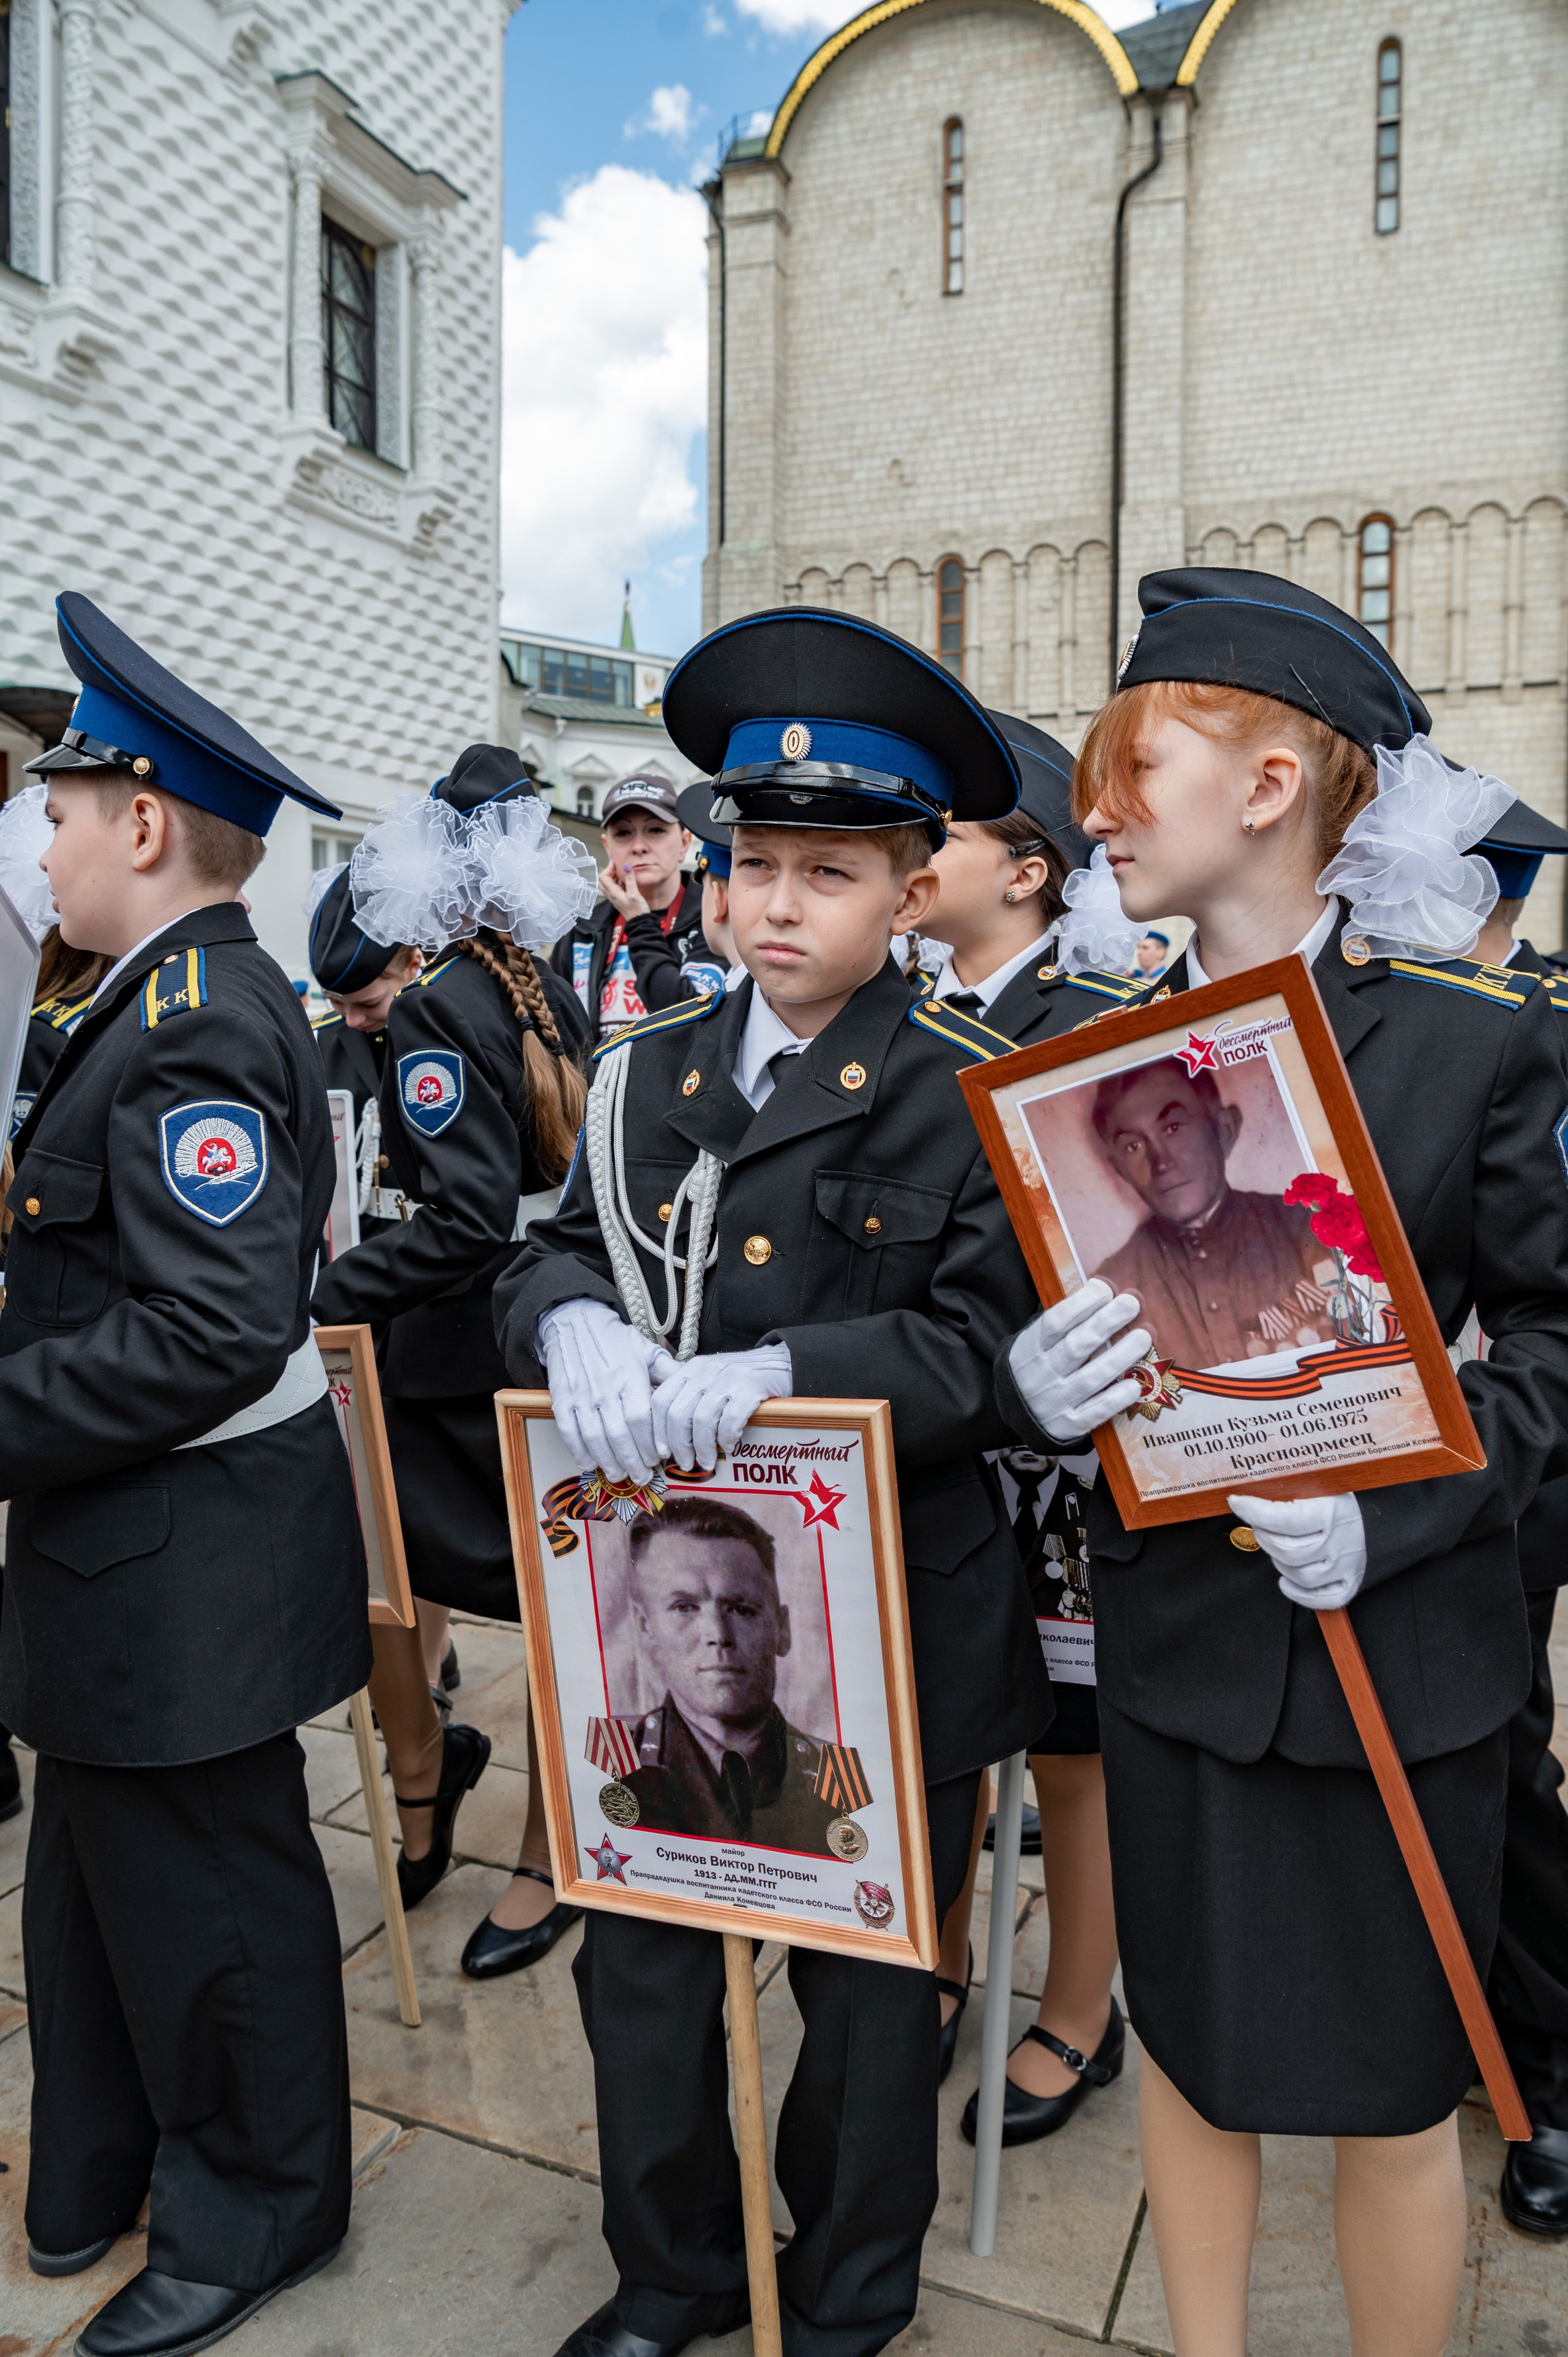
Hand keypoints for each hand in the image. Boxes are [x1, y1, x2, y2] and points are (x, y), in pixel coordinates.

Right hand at [539, 1299, 674, 1484]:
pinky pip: (569, 1431)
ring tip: (621, 1475)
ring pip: (594, 1438)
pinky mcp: (562, 1399)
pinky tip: (590, 1464)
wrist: (575, 1321)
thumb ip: (669, 1373)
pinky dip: (579, 1451)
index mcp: (630, 1377)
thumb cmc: (616, 1340)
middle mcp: (605, 1388)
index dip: (649, 1444)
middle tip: (642, 1477)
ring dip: (608, 1461)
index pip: (640, 1419)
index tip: (658, 1458)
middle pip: (619, 1434)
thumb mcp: (647, 1350)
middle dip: (632, 1461)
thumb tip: (694, 1388)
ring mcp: (581, 1395)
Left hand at [598, 859, 649, 919]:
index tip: (615, 862)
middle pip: (602, 880)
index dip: (608, 867)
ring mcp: (614, 898)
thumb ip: (630, 879)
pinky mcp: (619, 899)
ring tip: (619, 870)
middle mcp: (611, 895)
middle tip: (616, 865)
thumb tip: (626, 865)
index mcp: (613, 893)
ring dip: (611, 876)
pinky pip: (612, 888)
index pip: (603, 876)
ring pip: (606, 884)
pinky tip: (623, 879)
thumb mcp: (635, 894)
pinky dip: (615, 881)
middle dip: (607, 870)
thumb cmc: (638, 910)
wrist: (640, 923)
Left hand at [652, 1343, 792, 1470]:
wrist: (779, 1363)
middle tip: (686, 1464)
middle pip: (679, 1415)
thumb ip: (689, 1397)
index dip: (658, 1431)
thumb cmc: (740, 1379)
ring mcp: (728, 1378)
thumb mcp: (709, 1378)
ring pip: (702, 1421)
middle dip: (680, 1446)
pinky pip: (730, 1421)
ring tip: (708, 1462)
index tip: (662, 1452)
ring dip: (703, 1448)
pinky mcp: (750, 1387)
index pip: (661, 1400)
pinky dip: (726, 1439)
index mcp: (690, 1369)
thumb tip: (668, 1437)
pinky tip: (729, 1446)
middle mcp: (705, 1371)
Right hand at [1007, 1280, 1149, 1442]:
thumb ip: (1062, 1325)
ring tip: (1143, 1337)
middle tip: (1131, 1304)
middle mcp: (1043, 1373)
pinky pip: (1096, 1412)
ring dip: (1119, 1356)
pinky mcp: (1070, 1424)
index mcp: (1031, 1348)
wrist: (1018, 1413)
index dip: (1080, 1305)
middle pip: (1076, 1346)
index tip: (1105, 1289)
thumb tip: (1101, 1294)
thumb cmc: (1036, 1367)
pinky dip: (1115, 1399)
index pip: (1054, 1323)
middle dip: (1105, 1323)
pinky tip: (1135, 1386)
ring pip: (1091, 1377)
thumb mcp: (1036, 1342)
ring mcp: (1056, 1400)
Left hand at [1226, 1492, 1366, 1609]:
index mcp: (1333, 1509)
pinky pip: (1321, 1599)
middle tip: (1260, 1523)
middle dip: (1264, 1536)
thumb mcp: (1314, 1480)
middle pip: (1287, 1551)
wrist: (1376, 1512)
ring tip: (1278, 1544)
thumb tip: (1246, 1488)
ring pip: (1299, 1575)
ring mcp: (1347, 1564)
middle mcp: (1342, 1539)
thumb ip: (1285, 1484)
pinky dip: (1298, 1593)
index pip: (1284, 1518)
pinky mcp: (1349, 1581)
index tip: (1238, 1502)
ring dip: (1279, 1561)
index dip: (1254, 1512)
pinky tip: (1286, 1579)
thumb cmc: (1337, 1495)